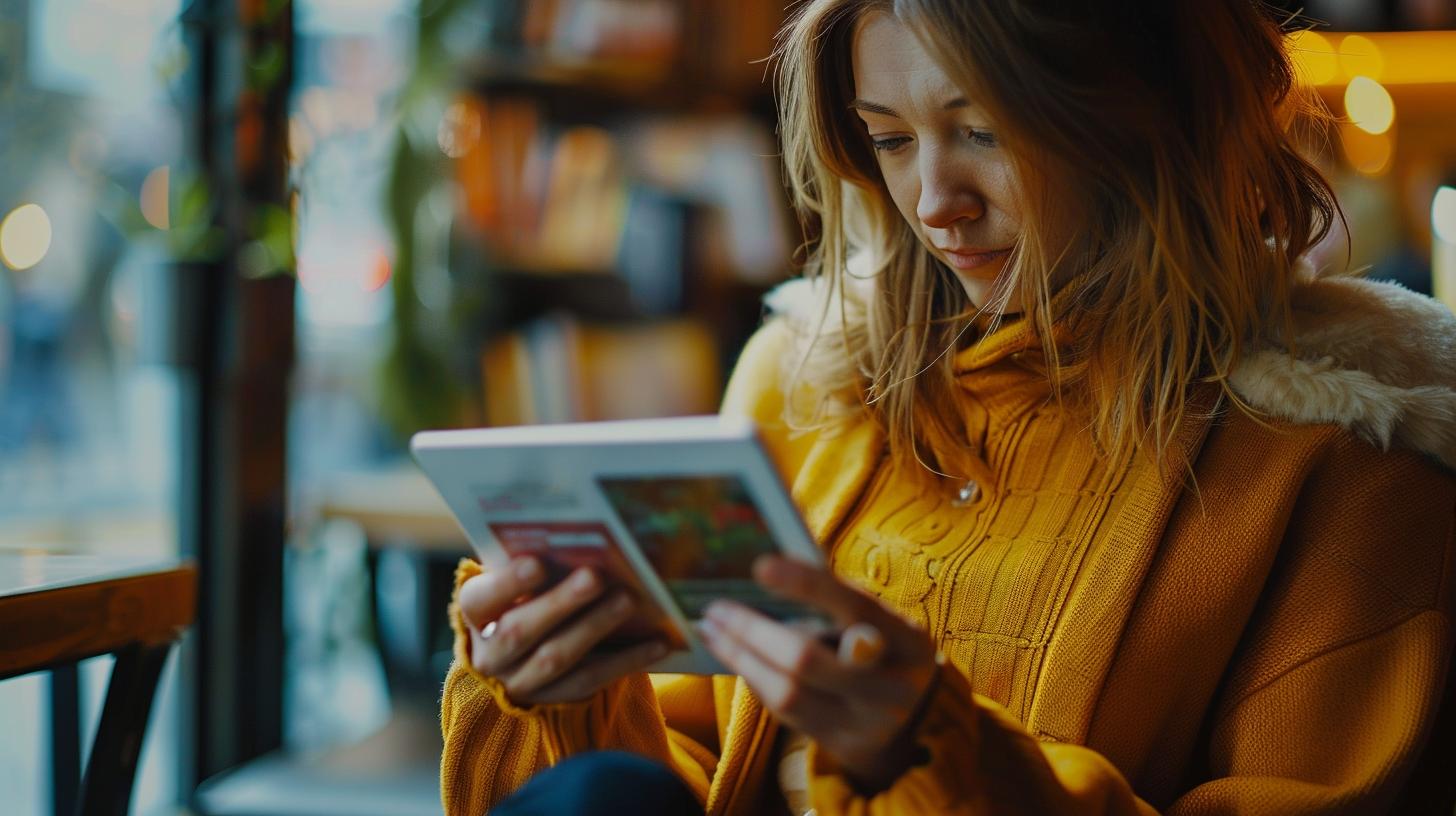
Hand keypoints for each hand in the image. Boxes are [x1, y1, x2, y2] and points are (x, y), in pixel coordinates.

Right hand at [457, 557, 668, 704]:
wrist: (515, 661)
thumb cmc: (522, 600)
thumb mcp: (514, 584)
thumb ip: (533, 566)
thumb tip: (579, 540)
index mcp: (476, 614)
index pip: (481, 600)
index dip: (508, 583)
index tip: (538, 563)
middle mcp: (489, 654)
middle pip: (521, 631)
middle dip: (560, 603)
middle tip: (595, 576)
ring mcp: (520, 682)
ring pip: (556, 658)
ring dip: (594, 626)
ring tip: (628, 600)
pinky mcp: (554, 700)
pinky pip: (591, 680)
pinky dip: (626, 660)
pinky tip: (657, 643)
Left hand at [699, 556, 939, 791]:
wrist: (910, 720)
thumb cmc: (882, 649)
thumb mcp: (880, 623)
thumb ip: (840, 605)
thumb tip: (768, 574)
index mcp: (908, 641)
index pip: (855, 606)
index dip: (807, 585)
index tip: (761, 566)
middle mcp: (893, 686)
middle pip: (808, 660)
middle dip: (753, 632)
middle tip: (717, 609)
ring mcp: (867, 723)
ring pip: (789, 692)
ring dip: (742, 658)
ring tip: (713, 631)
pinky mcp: (841, 744)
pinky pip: (785, 713)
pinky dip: (755, 679)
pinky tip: (736, 657)